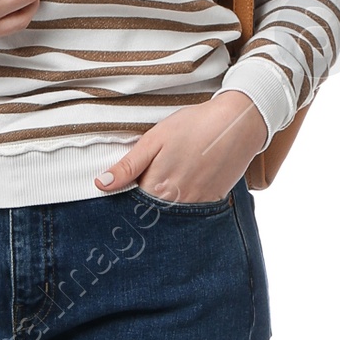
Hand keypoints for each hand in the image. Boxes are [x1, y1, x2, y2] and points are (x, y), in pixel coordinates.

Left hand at [96, 90, 267, 203]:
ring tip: (168, 183)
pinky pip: (193, 213)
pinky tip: (185, 186)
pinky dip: (184, 205)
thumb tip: (101, 185)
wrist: (238, 124)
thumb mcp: (155, 140)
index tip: (121, 195)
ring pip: (171, 215)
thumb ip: (128, 166)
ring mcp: (197, 205)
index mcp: (156, 187)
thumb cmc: (194, 126)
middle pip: (151, 214)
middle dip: (143, 208)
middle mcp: (176, 202)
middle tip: (146, 189)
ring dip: (164, 207)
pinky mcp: (213, 202)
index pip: (130, 206)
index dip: (124, 200)